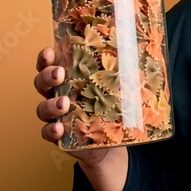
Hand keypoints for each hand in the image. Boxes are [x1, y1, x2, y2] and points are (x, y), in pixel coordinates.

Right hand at [33, 46, 117, 168]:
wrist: (109, 143)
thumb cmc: (111, 106)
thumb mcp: (117, 85)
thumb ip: (123, 68)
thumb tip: (148, 48)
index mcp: (69, 77)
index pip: (51, 63)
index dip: (46, 56)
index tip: (51, 50)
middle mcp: (57, 94)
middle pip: (42, 81)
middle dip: (47, 76)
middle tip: (59, 74)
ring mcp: (56, 115)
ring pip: (42, 107)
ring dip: (50, 104)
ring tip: (63, 103)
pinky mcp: (59, 135)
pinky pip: (47, 132)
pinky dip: (50, 130)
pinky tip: (58, 128)